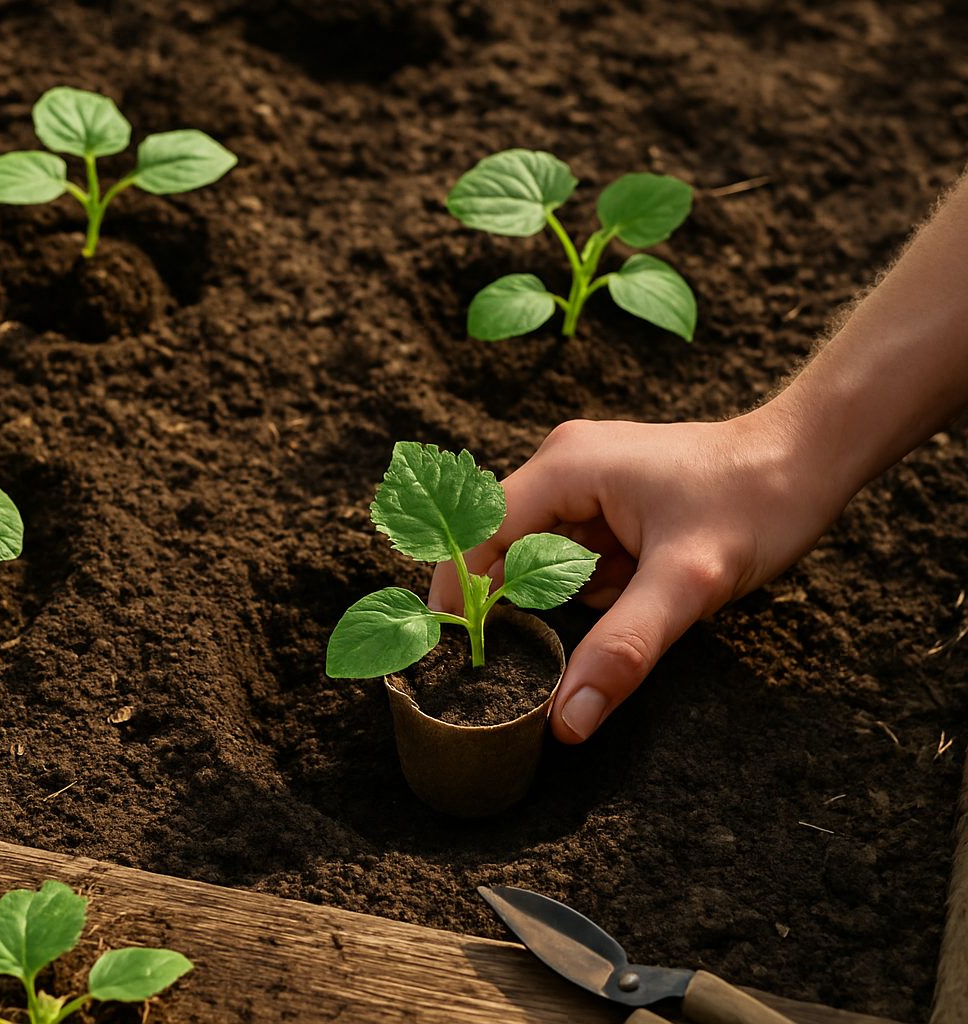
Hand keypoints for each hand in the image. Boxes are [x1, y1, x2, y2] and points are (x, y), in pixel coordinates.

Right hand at [429, 407, 846, 741]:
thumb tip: (567, 720)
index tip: (456, 657)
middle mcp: (562, 465)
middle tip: (525, 662)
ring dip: (560, 598)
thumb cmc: (755, 501)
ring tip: (617, 607)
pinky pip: (572, 555)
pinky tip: (632, 590)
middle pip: (500, 549)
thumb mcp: (688, 583)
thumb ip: (623, 649)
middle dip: (514, 605)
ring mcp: (583, 481)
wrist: (812, 460)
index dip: (458, 597)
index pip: (476, 537)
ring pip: (538, 557)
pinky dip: (589, 588)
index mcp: (564, 468)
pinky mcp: (607, 500)